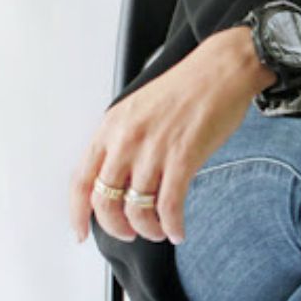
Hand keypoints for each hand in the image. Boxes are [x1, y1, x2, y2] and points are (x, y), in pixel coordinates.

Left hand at [69, 26, 271, 244]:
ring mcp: (154, 150)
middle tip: (129, 232)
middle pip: (105, 201)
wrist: (223, 68)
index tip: (81, 231)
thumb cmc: (187, 85)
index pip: (81, 181)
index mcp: (111, 127)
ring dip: (147, 229)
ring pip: (137, 208)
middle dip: (116, 227)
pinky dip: (172, 224)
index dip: (78, 214)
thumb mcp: (138, 108)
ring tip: (158, 230)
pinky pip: (169, 205)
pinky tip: (177, 229)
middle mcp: (126, 140)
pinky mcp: (183, 157)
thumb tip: (119, 178)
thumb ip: (123, 140)